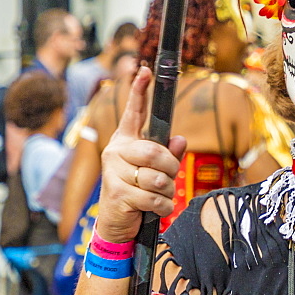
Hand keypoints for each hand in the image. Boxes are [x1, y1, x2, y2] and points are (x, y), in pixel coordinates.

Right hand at [97, 66, 186, 243]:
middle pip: (155, 151)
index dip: (139, 90)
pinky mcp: (118, 193)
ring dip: (167, 190)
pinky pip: (155, 197)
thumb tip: (180, 139)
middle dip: (171, 168)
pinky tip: (154, 208)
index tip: (145, 70)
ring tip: (159, 195)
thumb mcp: (154, 171)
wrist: (116, 224)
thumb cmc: (138, 192)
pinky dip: (163, 206)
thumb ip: (168, 154)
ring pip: (158, 177)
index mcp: (124, 141)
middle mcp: (115, 152)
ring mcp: (114, 172)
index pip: (133, 112)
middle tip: (170, 178)